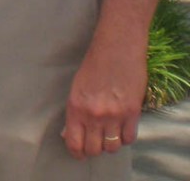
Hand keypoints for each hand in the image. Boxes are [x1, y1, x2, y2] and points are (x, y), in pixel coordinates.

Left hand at [61, 44, 143, 158]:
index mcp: (76, 107)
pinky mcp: (132, 113)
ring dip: (109, 144)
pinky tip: (121, 129)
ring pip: (112, 147)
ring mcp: (115, 115)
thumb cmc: (93, 65)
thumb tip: (69, 133)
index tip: (78, 153)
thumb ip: (75, 112)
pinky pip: (129, 138)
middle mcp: (94, 115)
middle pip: (94, 149)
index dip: (76, 152)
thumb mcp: (77, 88)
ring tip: (107, 135)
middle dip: (92, 150)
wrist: (116, 49)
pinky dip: (125, 138)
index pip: (74, 143)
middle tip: (93, 145)